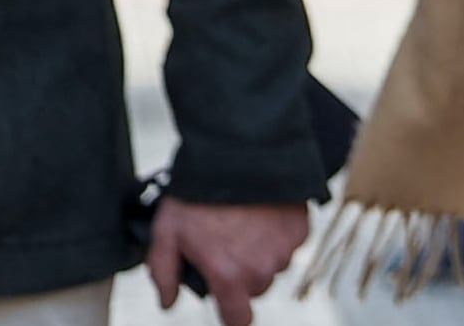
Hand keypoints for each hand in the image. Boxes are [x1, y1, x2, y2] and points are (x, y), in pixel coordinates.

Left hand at [149, 199, 309, 325]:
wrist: (235, 154)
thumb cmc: (196, 194)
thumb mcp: (166, 231)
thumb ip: (164, 272)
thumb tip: (166, 302)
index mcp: (228, 275)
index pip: (238, 319)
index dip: (230, 312)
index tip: (223, 297)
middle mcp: (261, 270)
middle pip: (252, 288)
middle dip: (238, 272)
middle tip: (221, 240)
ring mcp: (284, 251)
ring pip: (270, 266)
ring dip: (258, 252)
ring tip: (237, 221)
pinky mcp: (300, 231)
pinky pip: (287, 244)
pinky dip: (274, 234)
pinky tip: (258, 213)